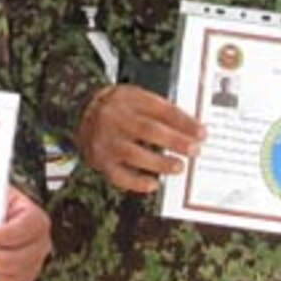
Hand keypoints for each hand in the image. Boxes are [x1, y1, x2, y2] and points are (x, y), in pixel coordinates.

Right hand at [75, 84, 204, 195]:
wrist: (80, 111)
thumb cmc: (117, 106)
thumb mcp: (136, 96)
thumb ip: (161, 110)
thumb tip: (191, 129)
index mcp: (128, 98)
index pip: (160, 109)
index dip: (183, 122)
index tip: (201, 132)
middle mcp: (114, 118)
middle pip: (148, 130)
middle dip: (175, 141)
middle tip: (194, 150)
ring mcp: (105, 140)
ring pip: (134, 154)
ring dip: (160, 163)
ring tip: (178, 167)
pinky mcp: (99, 160)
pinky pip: (119, 175)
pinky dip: (137, 182)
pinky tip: (153, 184)